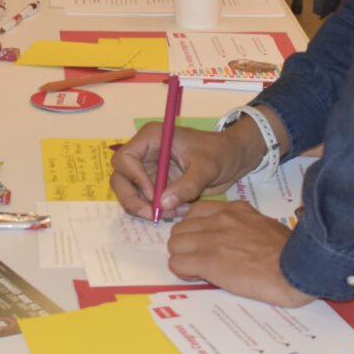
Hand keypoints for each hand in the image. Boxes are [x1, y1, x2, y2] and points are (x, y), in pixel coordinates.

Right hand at [110, 121, 258, 219]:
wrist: (232, 159)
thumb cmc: (220, 152)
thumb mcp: (206, 167)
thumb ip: (187, 185)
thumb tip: (163, 203)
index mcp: (152, 138)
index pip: (125, 158)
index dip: (135, 178)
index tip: (155, 194)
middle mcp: (144, 154)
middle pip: (121, 179)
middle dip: (133, 200)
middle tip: (154, 214)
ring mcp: (148, 170)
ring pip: (130, 193)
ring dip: (146, 208)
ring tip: (173, 213)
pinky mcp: (156, 185)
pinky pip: (146, 202)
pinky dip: (159, 210)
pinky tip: (179, 211)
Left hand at [166, 201, 316, 306]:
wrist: (296, 270)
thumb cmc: (290, 254)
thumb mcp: (266, 226)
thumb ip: (246, 226)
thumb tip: (237, 238)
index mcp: (235, 210)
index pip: (196, 211)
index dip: (195, 230)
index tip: (204, 243)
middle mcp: (220, 219)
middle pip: (181, 228)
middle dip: (186, 245)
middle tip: (200, 260)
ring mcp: (212, 239)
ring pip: (175, 244)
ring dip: (183, 258)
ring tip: (200, 270)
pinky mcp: (207, 261)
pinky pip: (176, 263)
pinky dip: (184, 272)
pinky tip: (200, 278)